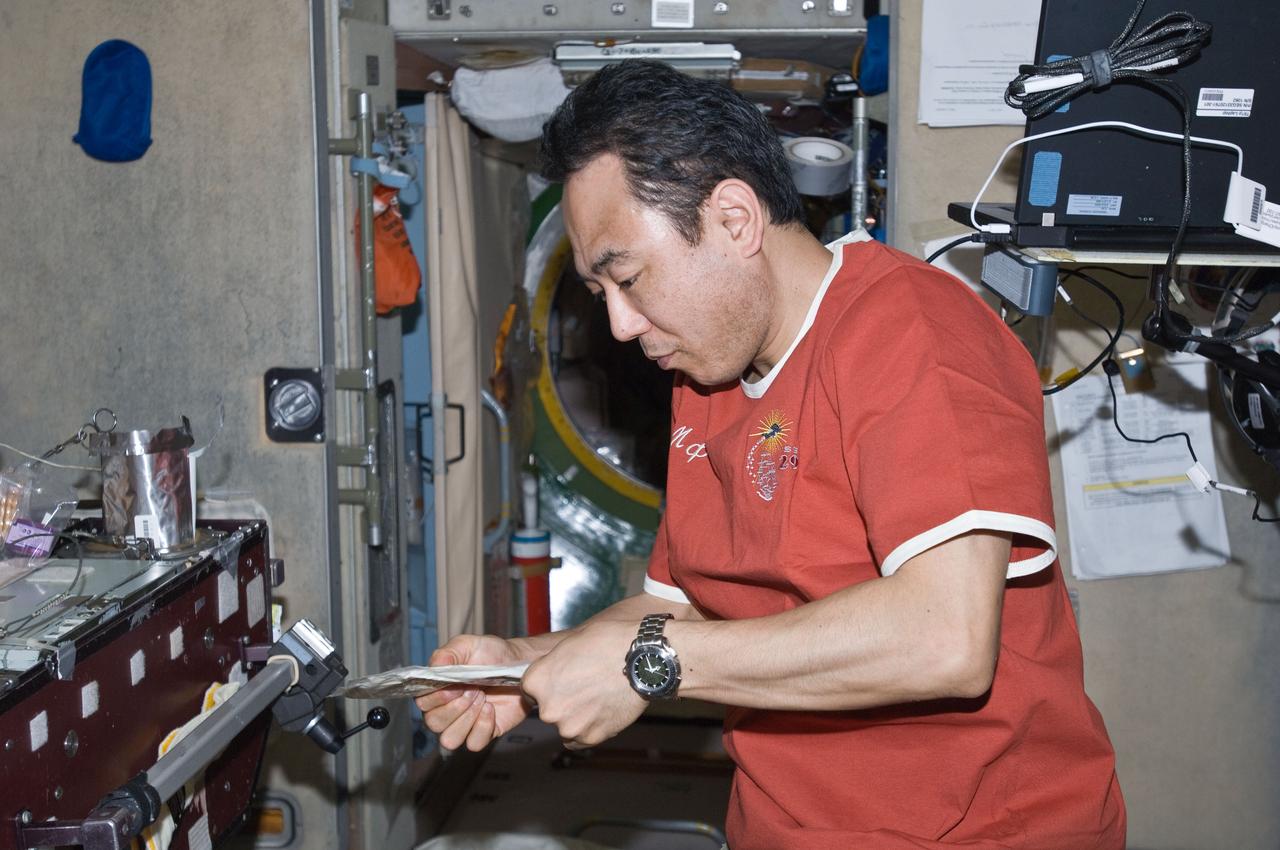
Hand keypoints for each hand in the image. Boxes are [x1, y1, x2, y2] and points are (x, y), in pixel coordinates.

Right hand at [415, 634, 532, 751]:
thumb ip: (448, 653)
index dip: (436, 697)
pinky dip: (483, 727)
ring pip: (449, 740)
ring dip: (466, 719)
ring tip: (482, 698)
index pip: (422, 703)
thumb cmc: (492, 654)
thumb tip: (434, 666)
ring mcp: (464, 724)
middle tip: (474, 689)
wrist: (521, 665)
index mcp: (437, 689)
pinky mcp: (483, 733)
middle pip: (433, 723)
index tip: (454, 685)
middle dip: (454, 707)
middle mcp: (446, 710)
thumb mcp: (468, 645)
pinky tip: (492, 709)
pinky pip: (474, 744)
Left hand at [521, 619, 646, 749]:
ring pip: (565, 725)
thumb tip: (550, 675)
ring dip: (577, 716)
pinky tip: (602, 710)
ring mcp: (569, 726)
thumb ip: (552, 665)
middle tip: (585, 686)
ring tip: (598, 697)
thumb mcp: (570, 644)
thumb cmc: (609, 644)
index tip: (562, 679)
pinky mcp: (591, 738)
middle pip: (548, 709)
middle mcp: (548, 708)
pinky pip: (581, 738)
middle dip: (562, 700)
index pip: (530, 689)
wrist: (642, 659)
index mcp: (537, 681)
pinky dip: (590, 728)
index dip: (547, 683)